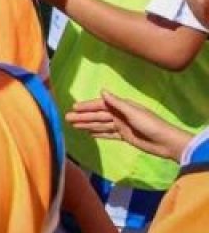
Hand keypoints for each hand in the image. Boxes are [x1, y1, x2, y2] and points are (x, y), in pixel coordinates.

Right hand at [66, 91, 192, 161]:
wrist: (166, 142)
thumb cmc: (150, 124)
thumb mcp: (132, 112)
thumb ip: (116, 103)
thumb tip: (102, 90)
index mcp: (122, 107)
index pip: (100, 105)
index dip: (87, 106)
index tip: (74, 107)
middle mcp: (120, 115)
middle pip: (98, 115)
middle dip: (83, 116)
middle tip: (67, 118)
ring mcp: (121, 126)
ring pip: (100, 124)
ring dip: (87, 124)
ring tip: (73, 125)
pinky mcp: (124, 136)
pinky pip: (107, 134)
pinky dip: (98, 133)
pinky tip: (89, 134)